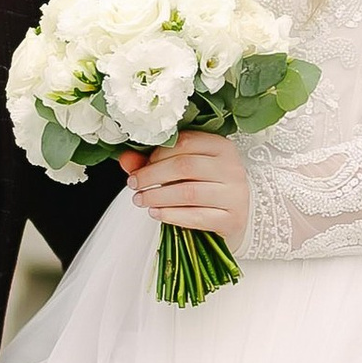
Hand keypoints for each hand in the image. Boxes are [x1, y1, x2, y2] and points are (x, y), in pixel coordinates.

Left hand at [120, 137, 249, 246]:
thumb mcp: (185, 171)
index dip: (157, 154)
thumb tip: (125, 159)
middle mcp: (232, 168)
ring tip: (140, 200)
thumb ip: (155, 162)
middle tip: (133, 184)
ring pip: (189, 192)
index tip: (139, 166)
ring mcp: (235, 194)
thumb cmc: (207, 188)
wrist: (236, 217)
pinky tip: (156, 213)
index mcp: (222, 147)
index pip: (186, 143)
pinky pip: (197, 216)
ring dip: (157, 196)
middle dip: (152, 176)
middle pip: (185, 166)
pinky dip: (171, 215)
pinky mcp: (232, 219)